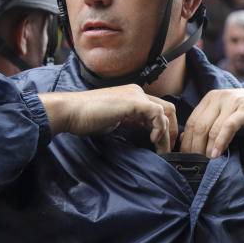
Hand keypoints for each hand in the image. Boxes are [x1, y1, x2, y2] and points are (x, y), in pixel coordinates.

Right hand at [39, 85, 178, 153]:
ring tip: (161, 150)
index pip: (158, 109)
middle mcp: (137, 92)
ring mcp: (136, 95)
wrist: (71, 112)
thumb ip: (129, 122)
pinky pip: (157, 113)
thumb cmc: (86, 118)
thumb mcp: (113, 121)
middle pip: (167, 108)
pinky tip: (152, 140)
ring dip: (167, 133)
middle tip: (168, 150)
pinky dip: (159, 127)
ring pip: (165, 111)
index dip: (164, 128)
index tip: (162, 145)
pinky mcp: (134, 102)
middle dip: (171, 130)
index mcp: (132, 96)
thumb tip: (142, 132)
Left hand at [181, 87, 243, 158]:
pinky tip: (216, 155)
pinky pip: (227, 127)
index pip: (191, 122)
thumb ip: (211, 127)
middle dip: (193, 148)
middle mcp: (218, 97)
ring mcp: (232, 102)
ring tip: (204, 163)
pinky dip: (220, 142)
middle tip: (193, 165)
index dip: (186, 142)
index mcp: (211, 98)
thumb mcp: (228, 119)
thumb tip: (188, 141)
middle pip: (197, 126)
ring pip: (210, 128)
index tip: (185, 158)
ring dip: (205, 149)